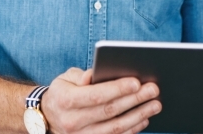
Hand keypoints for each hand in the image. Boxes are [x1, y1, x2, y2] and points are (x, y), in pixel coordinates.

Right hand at [41, 67, 161, 133]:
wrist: (47, 118)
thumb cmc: (62, 93)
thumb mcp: (65, 79)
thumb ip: (82, 76)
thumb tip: (97, 74)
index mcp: (65, 100)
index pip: (95, 95)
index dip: (117, 89)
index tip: (136, 82)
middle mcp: (72, 121)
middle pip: (109, 111)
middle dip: (134, 100)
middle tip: (153, 90)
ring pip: (115, 128)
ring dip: (138, 116)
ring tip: (155, 105)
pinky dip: (132, 129)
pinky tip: (144, 119)